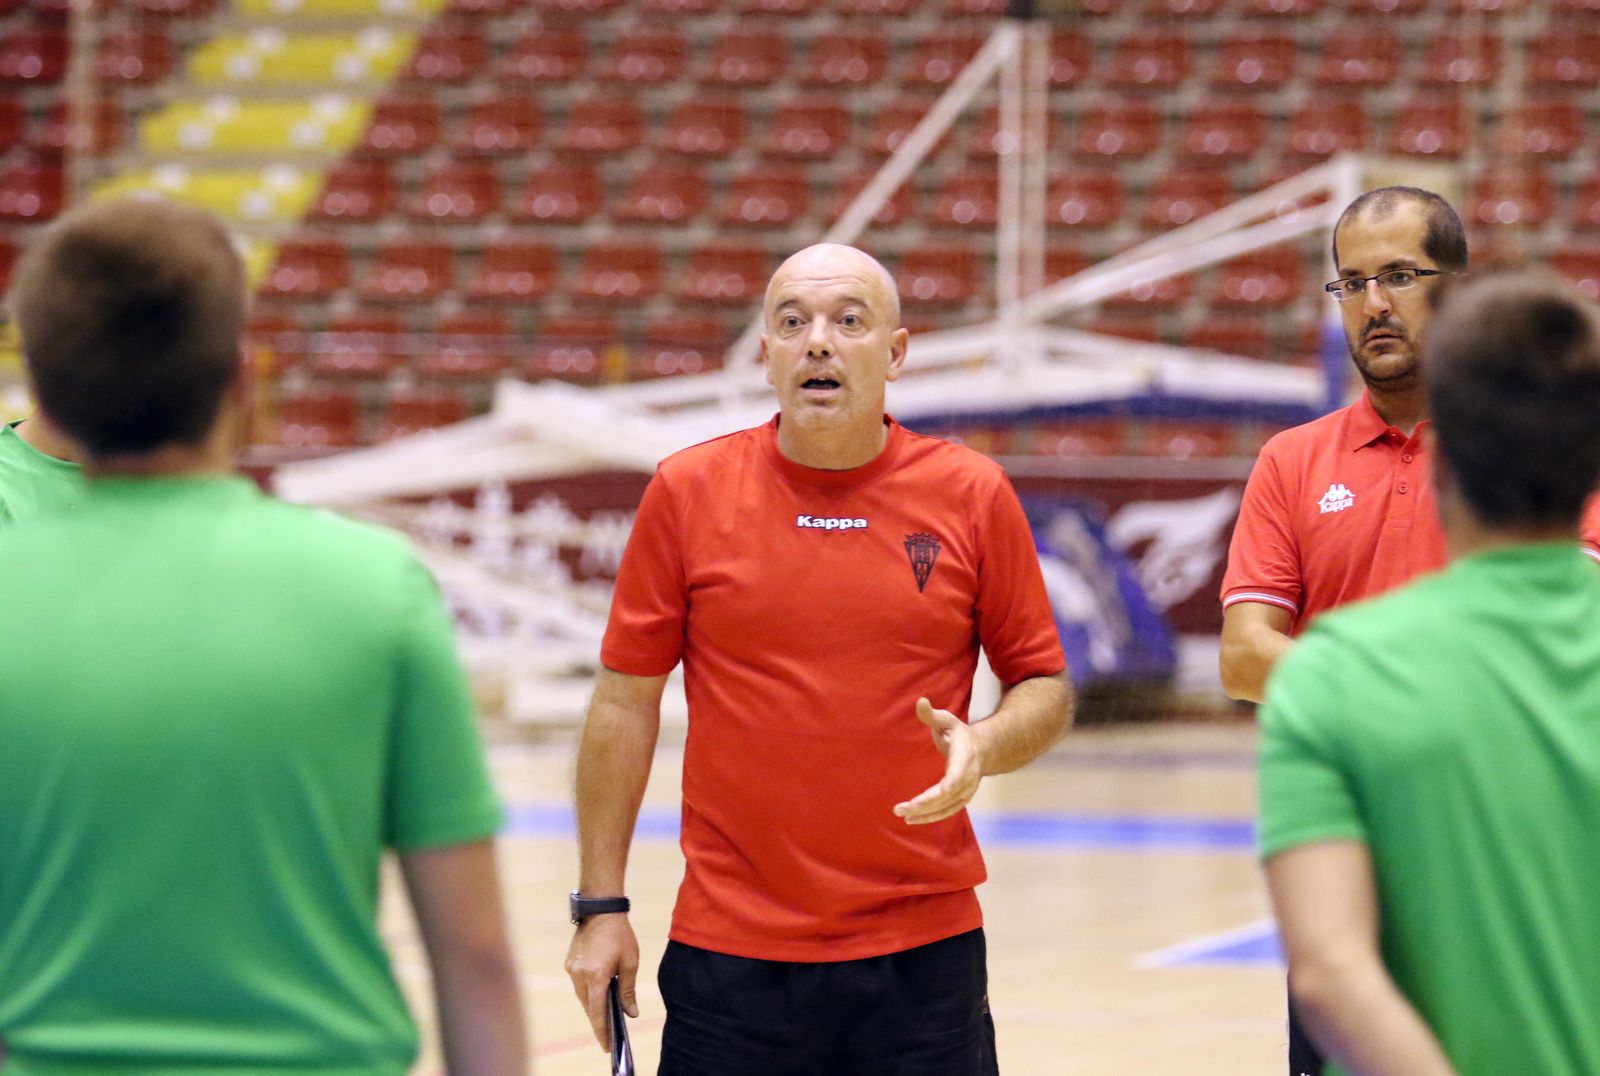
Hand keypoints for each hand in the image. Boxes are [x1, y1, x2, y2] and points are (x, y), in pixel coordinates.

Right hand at [564, 913, 639, 1050]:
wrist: (600, 909)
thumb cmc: (619, 935)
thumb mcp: (630, 962)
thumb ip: (628, 990)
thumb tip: (630, 1013)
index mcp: (596, 976)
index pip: (597, 1012)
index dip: (602, 1031)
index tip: (607, 1045)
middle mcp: (579, 976)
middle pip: (588, 1007)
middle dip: (598, 1021)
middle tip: (609, 1035)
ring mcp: (572, 970)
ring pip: (582, 997)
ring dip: (593, 1006)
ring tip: (605, 1016)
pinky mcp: (569, 964)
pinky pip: (578, 985)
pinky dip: (588, 992)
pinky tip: (598, 994)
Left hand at [894, 696, 983, 824]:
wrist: (983, 750)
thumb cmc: (959, 734)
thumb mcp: (947, 721)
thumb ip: (932, 714)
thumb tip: (920, 701)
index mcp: (965, 756)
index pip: (959, 772)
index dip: (952, 782)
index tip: (942, 790)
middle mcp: (968, 777)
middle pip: (949, 795)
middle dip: (927, 803)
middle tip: (902, 808)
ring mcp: (966, 790)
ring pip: (947, 807)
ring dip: (926, 814)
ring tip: (903, 815)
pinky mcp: (961, 799)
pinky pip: (946, 812)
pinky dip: (931, 817)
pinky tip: (912, 819)